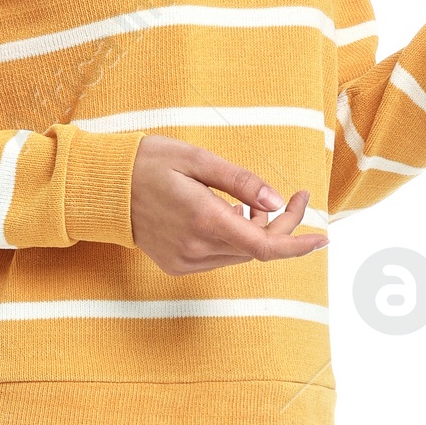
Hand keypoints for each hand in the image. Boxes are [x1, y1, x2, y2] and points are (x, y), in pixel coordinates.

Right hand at [128, 134, 327, 275]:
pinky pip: (219, 257)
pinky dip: (233, 239)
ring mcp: (184, 261)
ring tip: (249, 202)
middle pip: (256, 249)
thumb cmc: (148, 163)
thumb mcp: (198, 159)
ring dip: (255, 232)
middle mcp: (195, 248)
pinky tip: (225, 215)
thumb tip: (276, 201)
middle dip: (280, 226)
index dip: (297, 244)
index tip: (323, 236)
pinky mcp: (177, 265)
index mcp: (203, 219)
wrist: (102, 187)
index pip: (263, 246)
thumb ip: (240, 182)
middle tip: (293, 196)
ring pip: (240, 255)